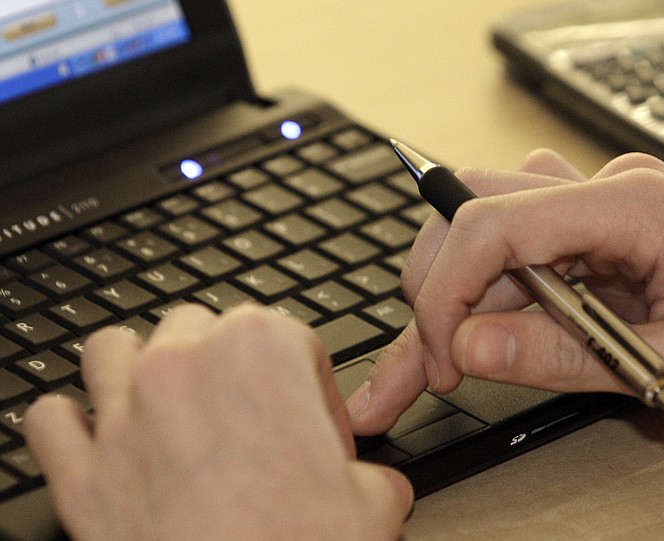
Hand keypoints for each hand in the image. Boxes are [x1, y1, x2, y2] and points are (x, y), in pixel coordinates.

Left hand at [24, 304, 412, 540]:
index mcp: (262, 352)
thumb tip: (372, 485)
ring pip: (112, 350)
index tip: (315, 427)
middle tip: (248, 420)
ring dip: (136, 370)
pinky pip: (50, 421)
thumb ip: (370, 474)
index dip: (311, 387)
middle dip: (223, 366)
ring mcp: (124, 418)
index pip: (291, 338)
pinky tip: (106, 448)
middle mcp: (184, 369)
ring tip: (167, 410)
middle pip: (197, 327)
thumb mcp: (373, 503)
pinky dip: (73, 428)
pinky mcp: (81, 476)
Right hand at [348, 150, 663, 437]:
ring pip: (491, 228)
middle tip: (432, 363)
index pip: (497, 220)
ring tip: (453, 359)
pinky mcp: (600, 235)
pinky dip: (494, 294)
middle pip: (478, 210)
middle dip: (438, 286)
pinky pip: (523, 249)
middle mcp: (610, 191)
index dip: (448, 288)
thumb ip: (567, 355)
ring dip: (462, 291)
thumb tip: (469, 346)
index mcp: (636, 204)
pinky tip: (496, 334)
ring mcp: (603, 209)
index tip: (440, 356)